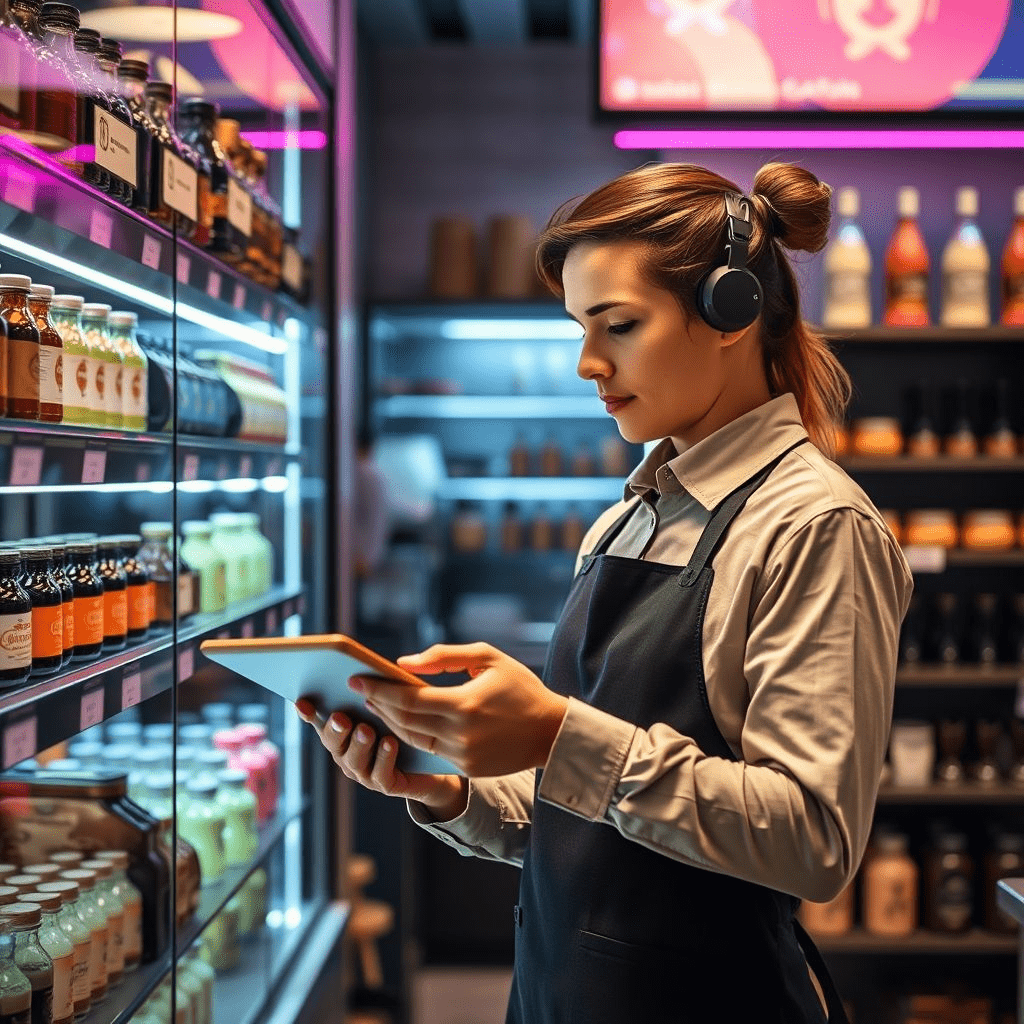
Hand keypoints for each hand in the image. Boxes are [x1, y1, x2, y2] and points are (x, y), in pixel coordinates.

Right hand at [295, 696, 467, 819]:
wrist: (431, 765)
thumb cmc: (404, 728)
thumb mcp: (387, 709)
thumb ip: (373, 694)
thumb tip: (363, 673)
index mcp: (344, 733)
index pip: (320, 721)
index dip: (309, 714)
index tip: (302, 701)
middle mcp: (348, 754)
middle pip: (333, 743)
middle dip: (335, 729)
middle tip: (340, 717)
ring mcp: (364, 772)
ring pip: (354, 760)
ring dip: (359, 744)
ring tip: (366, 730)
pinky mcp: (386, 785)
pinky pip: (381, 774)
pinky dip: (384, 758)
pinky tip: (390, 742)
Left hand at [349, 642, 569, 777]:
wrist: (552, 731)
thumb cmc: (520, 688)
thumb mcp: (488, 658)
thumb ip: (444, 656)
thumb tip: (403, 664)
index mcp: (464, 704)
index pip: (408, 699)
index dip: (378, 689)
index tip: (356, 679)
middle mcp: (460, 733)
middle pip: (403, 721)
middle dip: (378, 705)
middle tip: (361, 690)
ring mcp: (462, 755)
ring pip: (412, 739)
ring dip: (390, 722)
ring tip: (376, 705)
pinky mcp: (466, 768)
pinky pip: (429, 750)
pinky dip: (410, 736)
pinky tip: (401, 722)